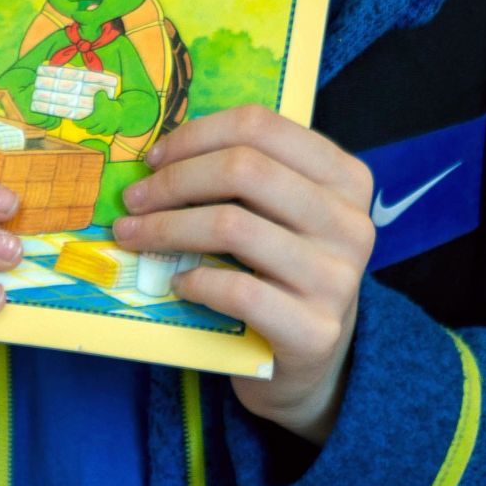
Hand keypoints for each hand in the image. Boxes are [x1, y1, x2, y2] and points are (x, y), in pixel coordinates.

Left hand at [112, 106, 374, 444]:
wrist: (313, 359)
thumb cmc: (284, 268)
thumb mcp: (282, 211)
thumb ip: (245, 175)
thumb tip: (161, 153)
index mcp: (346, 176)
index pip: (261, 126)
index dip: (197, 135)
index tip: (156, 157)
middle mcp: (350, 222)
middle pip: (243, 169)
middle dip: (174, 180)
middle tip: (134, 198)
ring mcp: (337, 278)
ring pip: (232, 226)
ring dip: (167, 228)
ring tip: (134, 235)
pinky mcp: (315, 331)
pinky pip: (237, 290)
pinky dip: (195, 280)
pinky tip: (178, 282)